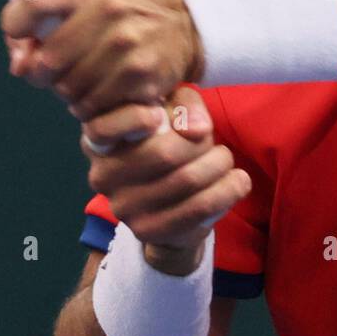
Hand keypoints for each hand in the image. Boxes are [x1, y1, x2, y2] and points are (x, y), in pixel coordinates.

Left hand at [0, 0, 204, 119]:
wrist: (181, 29)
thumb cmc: (117, 15)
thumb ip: (38, 21)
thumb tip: (18, 65)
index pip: (31, 4)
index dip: (15, 27)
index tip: (25, 38)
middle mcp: (108, 10)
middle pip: (46, 60)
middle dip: (43, 73)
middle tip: (56, 71)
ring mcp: (126, 45)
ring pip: (67, 89)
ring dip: (67, 93)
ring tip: (82, 80)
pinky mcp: (140, 78)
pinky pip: (92, 107)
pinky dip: (88, 107)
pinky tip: (99, 93)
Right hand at [81, 86, 251, 266]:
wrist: (167, 205)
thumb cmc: (167, 141)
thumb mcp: (171, 109)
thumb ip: (183, 104)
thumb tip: (197, 129)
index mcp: (98, 140)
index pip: (103, 128)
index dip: (133, 117)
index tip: (159, 115)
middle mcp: (103, 175)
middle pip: (163, 153)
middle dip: (202, 143)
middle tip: (214, 142)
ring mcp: (123, 207)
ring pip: (186, 180)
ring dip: (219, 165)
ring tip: (226, 160)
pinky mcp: (147, 231)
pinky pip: (198, 209)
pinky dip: (227, 191)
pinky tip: (238, 182)